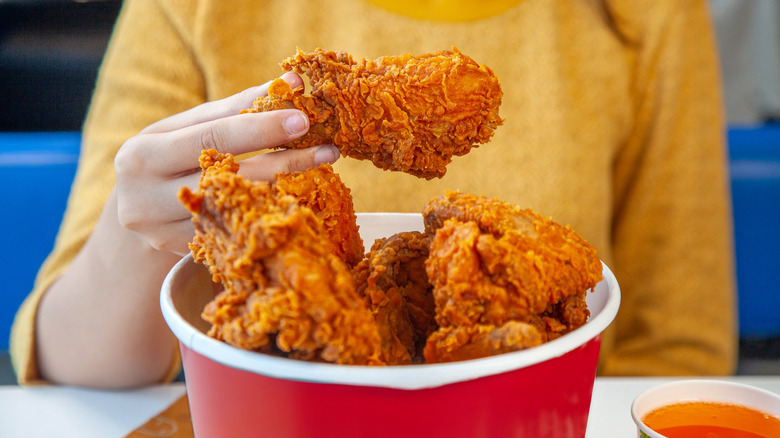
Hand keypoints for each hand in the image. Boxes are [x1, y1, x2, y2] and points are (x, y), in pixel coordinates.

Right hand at [114, 72, 338, 254]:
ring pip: (240, 210)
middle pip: (230, 178)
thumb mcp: (189, 128)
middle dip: (284, 161)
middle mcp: (146, 200)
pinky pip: (238, 233)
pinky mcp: (186, 256)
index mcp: (143, 156)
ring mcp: (165, 236)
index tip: (302, 119)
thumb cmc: (167, 157)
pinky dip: (271, 213)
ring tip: (321, 170)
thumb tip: (292, 84)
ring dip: (286, 189)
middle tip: (327, 148)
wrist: (132, 211)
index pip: (211, 138)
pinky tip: (300, 199)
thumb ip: (238, 107)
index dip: (259, 128)